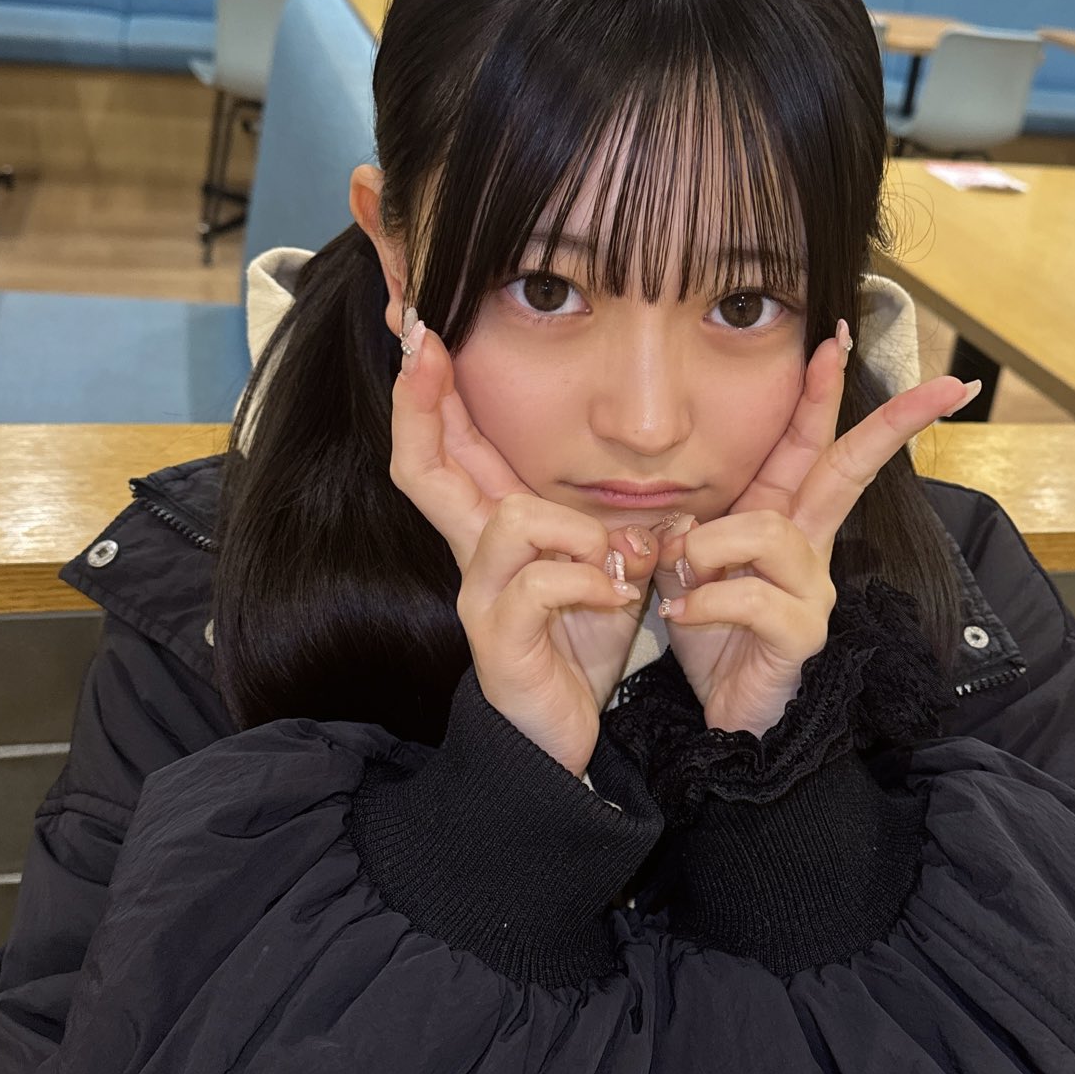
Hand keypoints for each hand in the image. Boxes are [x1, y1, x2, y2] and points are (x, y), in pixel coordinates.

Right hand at [389, 321, 661, 775]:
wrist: (565, 740)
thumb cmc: (582, 647)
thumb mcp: (606, 569)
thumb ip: (615, 526)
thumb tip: (655, 496)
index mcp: (494, 533)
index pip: (442, 453)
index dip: (425, 396)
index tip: (424, 334)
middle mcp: (473, 560)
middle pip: (421, 468)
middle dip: (419, 403)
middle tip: (421, 346)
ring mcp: (481, 599)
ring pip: (509, 522)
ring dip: (577, 531)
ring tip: (620, 560)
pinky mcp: (499, 641)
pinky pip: (540, 584)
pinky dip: (590, 583)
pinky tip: (620, 599)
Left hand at [651, 325, 978, 736]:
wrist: (718, 718)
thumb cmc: (707, 637)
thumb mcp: (683, 570)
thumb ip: (685, 531)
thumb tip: (682, 518)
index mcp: (783, 519)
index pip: (810, 445)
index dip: (821, 392)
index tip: (836, 336)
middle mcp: (810, 548)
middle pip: (853, 470)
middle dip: (897, 422)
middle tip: (948, 384)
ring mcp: (815, 590)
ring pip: (769, 533)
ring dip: (710, 550)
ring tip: (680, 579)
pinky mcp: (803, 634)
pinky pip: (753, 597)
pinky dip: (705, 602)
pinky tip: (682, 617)